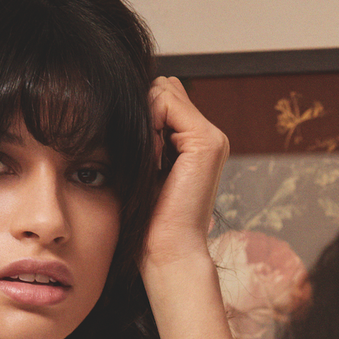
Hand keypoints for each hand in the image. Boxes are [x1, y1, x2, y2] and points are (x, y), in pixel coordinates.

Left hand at [140, 75, 227, 272]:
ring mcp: (212, 137)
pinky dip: (150, 125)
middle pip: (163, 88)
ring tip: (149, 160)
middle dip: (144, 114)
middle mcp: (208, 135)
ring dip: (145, 121)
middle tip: (144, 157)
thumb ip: (146, 135)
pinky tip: (153, 159)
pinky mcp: (207, 141)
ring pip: (163, 90)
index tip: (138, 156)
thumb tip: (126, 103)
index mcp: (195, 141)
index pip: (162, 97)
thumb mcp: (144, 167)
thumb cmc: (149, 219)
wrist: (167, 251)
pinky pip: (166, 102)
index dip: (141, 117)